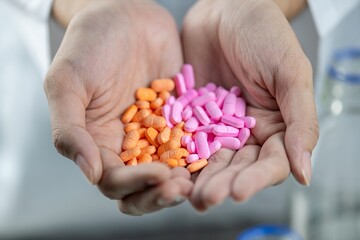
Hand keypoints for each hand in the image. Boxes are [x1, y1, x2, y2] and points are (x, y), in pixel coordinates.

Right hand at [45, 0, 191, 214]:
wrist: (124, 15)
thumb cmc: (88, 45)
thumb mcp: (67, 84)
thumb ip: (69, 130)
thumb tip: (90, 175)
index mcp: (99, 143)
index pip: (114, 181)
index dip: (134, 185)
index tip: (158, 174)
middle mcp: (128, 145)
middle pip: (144, 186)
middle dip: (160, 193)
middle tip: (181, 188)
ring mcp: (156, 133)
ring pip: (170, 171)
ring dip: (183, 180)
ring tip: (198, 179)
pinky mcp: (179, 118)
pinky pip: (192, 142)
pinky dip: (201, 153)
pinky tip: (214, 153)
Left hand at [182, 0, 318, 210]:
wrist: (226, 8)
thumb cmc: (265, 34)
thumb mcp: (290, 72)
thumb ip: (300, 121)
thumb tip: (306, 173)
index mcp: (275, 126)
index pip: (269, 163)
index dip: (255, 180)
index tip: (238, 192)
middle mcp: (245, 132)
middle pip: (235, 167)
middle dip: (221, 184)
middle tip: (204, 199)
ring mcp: (215, 126)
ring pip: (208, 159)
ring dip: (197, 178)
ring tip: (184, 193)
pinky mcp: (191, 116)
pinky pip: (183, 138)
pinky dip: (176, 155)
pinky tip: (165, 168)